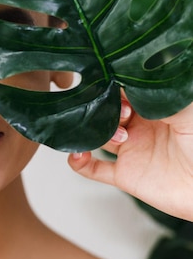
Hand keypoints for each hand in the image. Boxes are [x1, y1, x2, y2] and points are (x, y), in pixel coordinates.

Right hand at [68, 95, 192, 221]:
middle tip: (119, 115)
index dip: (115, 89)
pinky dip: (79, 162)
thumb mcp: (188, 114)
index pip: (125, 93)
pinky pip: (94, 169)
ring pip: (98, 136)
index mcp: (155, 110)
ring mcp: (132, 151)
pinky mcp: (126, 175)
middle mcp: (141, 129)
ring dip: (92, 132)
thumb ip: (162, 97)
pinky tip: (77, 153)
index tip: (110, 86)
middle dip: (104, 110)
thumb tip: (135, 83)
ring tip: (110, 136)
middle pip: (107, 113)